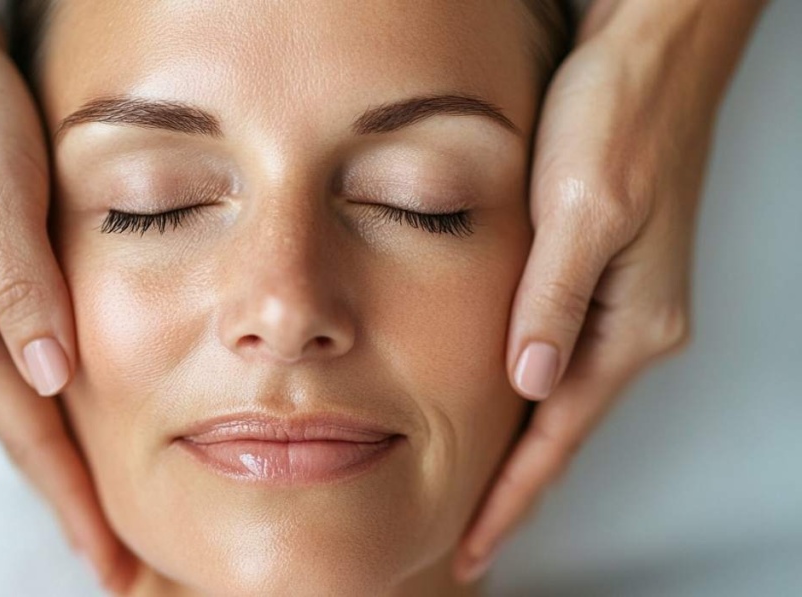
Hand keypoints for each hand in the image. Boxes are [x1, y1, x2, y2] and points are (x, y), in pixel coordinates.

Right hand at [0, 1, 137, 591]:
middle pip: (24, 437)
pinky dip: (54, 414)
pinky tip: (77, 429)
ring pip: (24, 409)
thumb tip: (50, 379)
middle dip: (73, 502)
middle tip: (123, 561)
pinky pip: (20, 371)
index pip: (27, 435)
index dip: (73, 501)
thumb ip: (23, 288)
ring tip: (108, 518)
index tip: (111, 561)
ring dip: (66, 465)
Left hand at [452, 0, 768, 580]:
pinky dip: (523, 397)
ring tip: (472, 494)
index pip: (559, 437)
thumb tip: (532, 386)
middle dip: (512, 488)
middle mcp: (632, 326)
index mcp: (632, 324)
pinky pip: (557, 356)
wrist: (649, 57)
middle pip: (559, 430)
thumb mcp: (582, 212)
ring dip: (515, 448)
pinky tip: (499, 411)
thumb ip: (553, 303)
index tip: (473, 544)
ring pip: (557, 398)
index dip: (512, 497)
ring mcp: (619, 305)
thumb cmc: (620, 120)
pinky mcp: (600, 277)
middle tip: (463, 538)